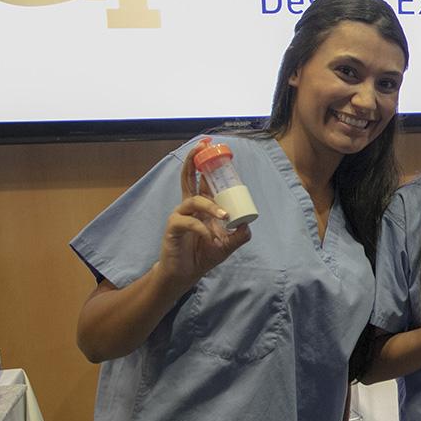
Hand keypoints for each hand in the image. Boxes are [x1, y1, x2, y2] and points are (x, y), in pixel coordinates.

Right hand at [158, 143, 251, 288]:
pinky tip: (210, 237)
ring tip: (224, 215)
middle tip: (203, 146)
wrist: (185, 273)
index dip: (207, 164)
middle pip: (188, 177)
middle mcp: (189, 206)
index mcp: (201, 205)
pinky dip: (201, 228)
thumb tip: (247, 224)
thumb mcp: (227, 245)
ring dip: (210, 206)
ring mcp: (179, 215)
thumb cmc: (203, 254)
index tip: (213, 148)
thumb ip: (239, 235)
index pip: (203, 179)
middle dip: (194, 160)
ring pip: (193, 200)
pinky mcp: (172, 228)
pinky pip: (187, 222)